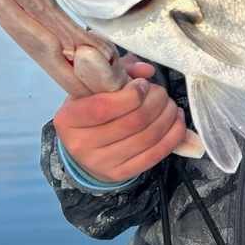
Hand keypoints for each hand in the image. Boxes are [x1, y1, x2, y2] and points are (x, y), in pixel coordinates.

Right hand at [53, 60, 188, 181]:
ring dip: (167, 116)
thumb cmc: (92, 109)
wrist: (83, 148)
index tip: (143, 84)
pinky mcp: (120, 174)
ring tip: (170, 105)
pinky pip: (155, 154)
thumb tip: (146, 70)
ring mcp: (101, 163)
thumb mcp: (96, 87)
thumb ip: (120, 72)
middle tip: (161, 93)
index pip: (104, 107)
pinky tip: (176, 120)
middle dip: (156, 101)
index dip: (132, 93)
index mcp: (68, 118)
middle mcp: (80, 144)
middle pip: (133, 121)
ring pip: (148, 137)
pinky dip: (173, 135)